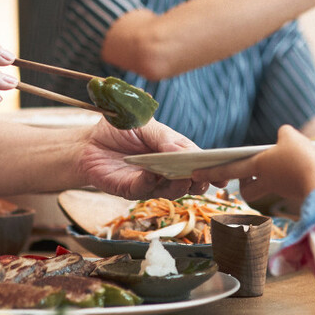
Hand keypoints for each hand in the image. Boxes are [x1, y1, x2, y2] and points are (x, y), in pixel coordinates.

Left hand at [77, 120, 207, 198]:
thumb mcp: (144, 124)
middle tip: (204, 176)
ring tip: (182, 177)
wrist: (89, 142)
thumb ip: (164, 137)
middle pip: (189, 179)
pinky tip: (152, 173)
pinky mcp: (131, 190)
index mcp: (174, 149)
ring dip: (178, 184)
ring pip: (171, 189)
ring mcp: (150, 182)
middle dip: (199, 179)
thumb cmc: (119, 130)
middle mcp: (166, 170)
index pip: (196, 158)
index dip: (211, 164)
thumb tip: (186, 151)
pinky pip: (144, 189)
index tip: (226, 169)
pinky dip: (150, 182)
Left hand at [192, 125, 314, 207]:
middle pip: (247, 188)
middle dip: (245, 184)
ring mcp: (282, 188)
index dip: (211, 171)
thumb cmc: (303, 159)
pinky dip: (293, 175)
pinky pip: (289, 183)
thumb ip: (284, 134)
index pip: (228, 169)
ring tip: (286, 163)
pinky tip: (307, 165)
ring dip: (270, 178)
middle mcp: (267, 180)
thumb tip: (284, 137)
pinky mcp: (298, 191)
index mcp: (259, 166)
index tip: (194, 174)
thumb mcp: (292, 137)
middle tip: (249, 174)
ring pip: (268, 187)